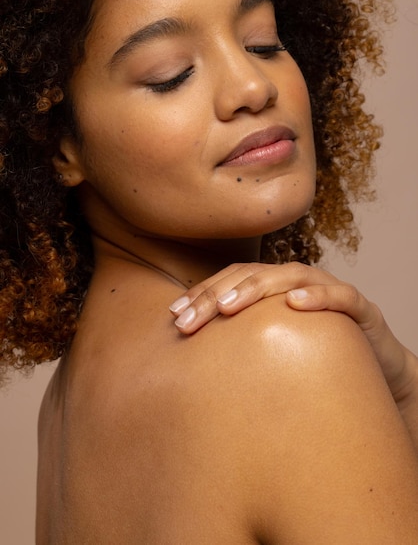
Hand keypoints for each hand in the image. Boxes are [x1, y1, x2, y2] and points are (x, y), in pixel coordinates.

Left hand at [169, 262, 417, 447]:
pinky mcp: (358, 307)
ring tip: (228, 307)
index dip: (201, 294)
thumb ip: (240, 346)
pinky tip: (295, 304)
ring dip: (255, 288)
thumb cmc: (316, 358)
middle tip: (187, 321)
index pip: (230, 281)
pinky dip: (318, 296)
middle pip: (250, 276)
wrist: (376, 371)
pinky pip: (340, 296)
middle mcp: (295, 282)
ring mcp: (327, 289)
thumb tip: (189, 363)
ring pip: (288, 276)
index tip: (174, 316)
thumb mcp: (272, 351)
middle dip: (215, 296)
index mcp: (272, 290)